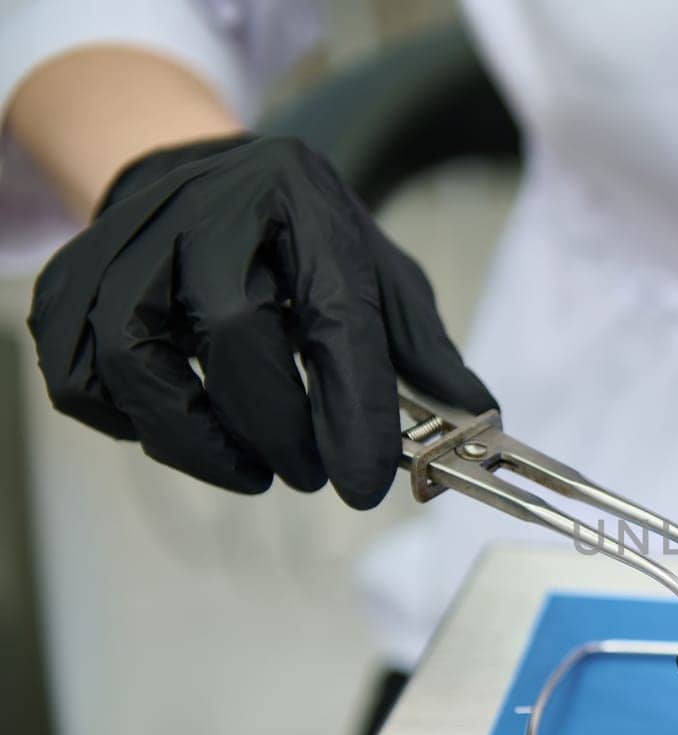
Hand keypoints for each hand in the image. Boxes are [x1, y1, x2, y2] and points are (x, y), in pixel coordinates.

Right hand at [29, 135, 495, 507]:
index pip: (337, 314)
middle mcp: (210, 211)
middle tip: (308, 474)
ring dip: (196, 440)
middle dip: (277, 427)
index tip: (364, 484)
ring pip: (136, 357)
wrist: (199, 179)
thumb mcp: (377, 270)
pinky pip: (79, 375)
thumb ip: (422, 348)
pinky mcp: (71, 284)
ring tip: (250, 471)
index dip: (353, 409)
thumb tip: (477, 419)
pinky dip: (129, 425)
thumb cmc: (299, 238)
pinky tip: (181, 433)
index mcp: (305, 204)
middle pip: (233, 332)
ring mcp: (128, 244)